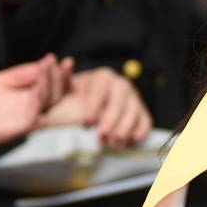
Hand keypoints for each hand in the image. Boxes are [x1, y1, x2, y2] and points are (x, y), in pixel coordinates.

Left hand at [0, 55, 74, 172]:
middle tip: (59, 62)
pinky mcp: (9, 132)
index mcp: (24, 100)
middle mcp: (25, 112)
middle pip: (53, 98)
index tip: (63, 60)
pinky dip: (35, 104)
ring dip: (49, 88)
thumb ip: (18, 74)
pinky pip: (29, 120)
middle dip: (60, 80)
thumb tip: (42, 62)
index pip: (50, 89)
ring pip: (44, 108)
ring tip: (47, 68)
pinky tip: (35, 88)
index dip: (59, 76)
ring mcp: (18, 122)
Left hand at [39, 68, 153, 147]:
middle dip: (110, 121)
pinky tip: (127, 143)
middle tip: (101, 137)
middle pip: (119, 102)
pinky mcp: (142, 112)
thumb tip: (66, 63)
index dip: (93, 107)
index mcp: (103, 77)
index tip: (85, 124)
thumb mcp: (66, 88)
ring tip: (113, 143)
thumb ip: (61, 80)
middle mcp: (121, 84)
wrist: (94, 102)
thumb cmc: (76, 97)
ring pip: (134, 112)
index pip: (100, 91)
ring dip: (125, 129)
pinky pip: (146, 122)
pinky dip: (139, 133)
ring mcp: (134, 98)